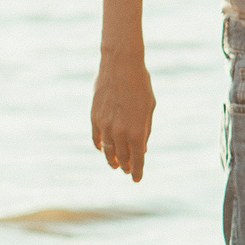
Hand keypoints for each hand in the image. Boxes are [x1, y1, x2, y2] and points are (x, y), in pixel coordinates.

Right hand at [91, 53, 156, 180]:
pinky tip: (103, 149)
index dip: (137, 171)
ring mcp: (104, 125)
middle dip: (125, 166)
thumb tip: (142, 149)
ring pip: (106, 150)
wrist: (121, 66)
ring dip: (111, 159)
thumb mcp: (149, 109)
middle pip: (121, 157)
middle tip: (127, 170)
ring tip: (115, 164)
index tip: (136, 179)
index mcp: (136, 131)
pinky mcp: (94, 117)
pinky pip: (96, 138)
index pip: (137, 160)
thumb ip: (145, 130)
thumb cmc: (141, 85)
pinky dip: (100, 146)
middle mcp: (119, 131)